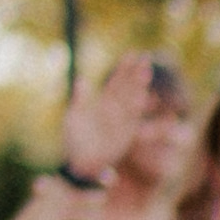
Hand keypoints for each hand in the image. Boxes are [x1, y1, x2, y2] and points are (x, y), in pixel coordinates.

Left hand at [53, 65, 144, 182]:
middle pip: (127, 88)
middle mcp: (114, 110)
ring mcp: (121, 122)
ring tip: (145, 72)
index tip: (132, 54)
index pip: (115, 82)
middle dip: (135, 73)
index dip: (123, 69)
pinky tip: (143, 96)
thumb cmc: (75, 141)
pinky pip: (133, 118)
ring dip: (139, 87)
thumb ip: (80, 99)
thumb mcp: (74, 118)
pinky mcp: (126, 134)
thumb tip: (82, 79)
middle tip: (145, 58)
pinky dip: (138, 108)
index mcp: (102, 103)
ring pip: (132, 100)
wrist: (80, 164)